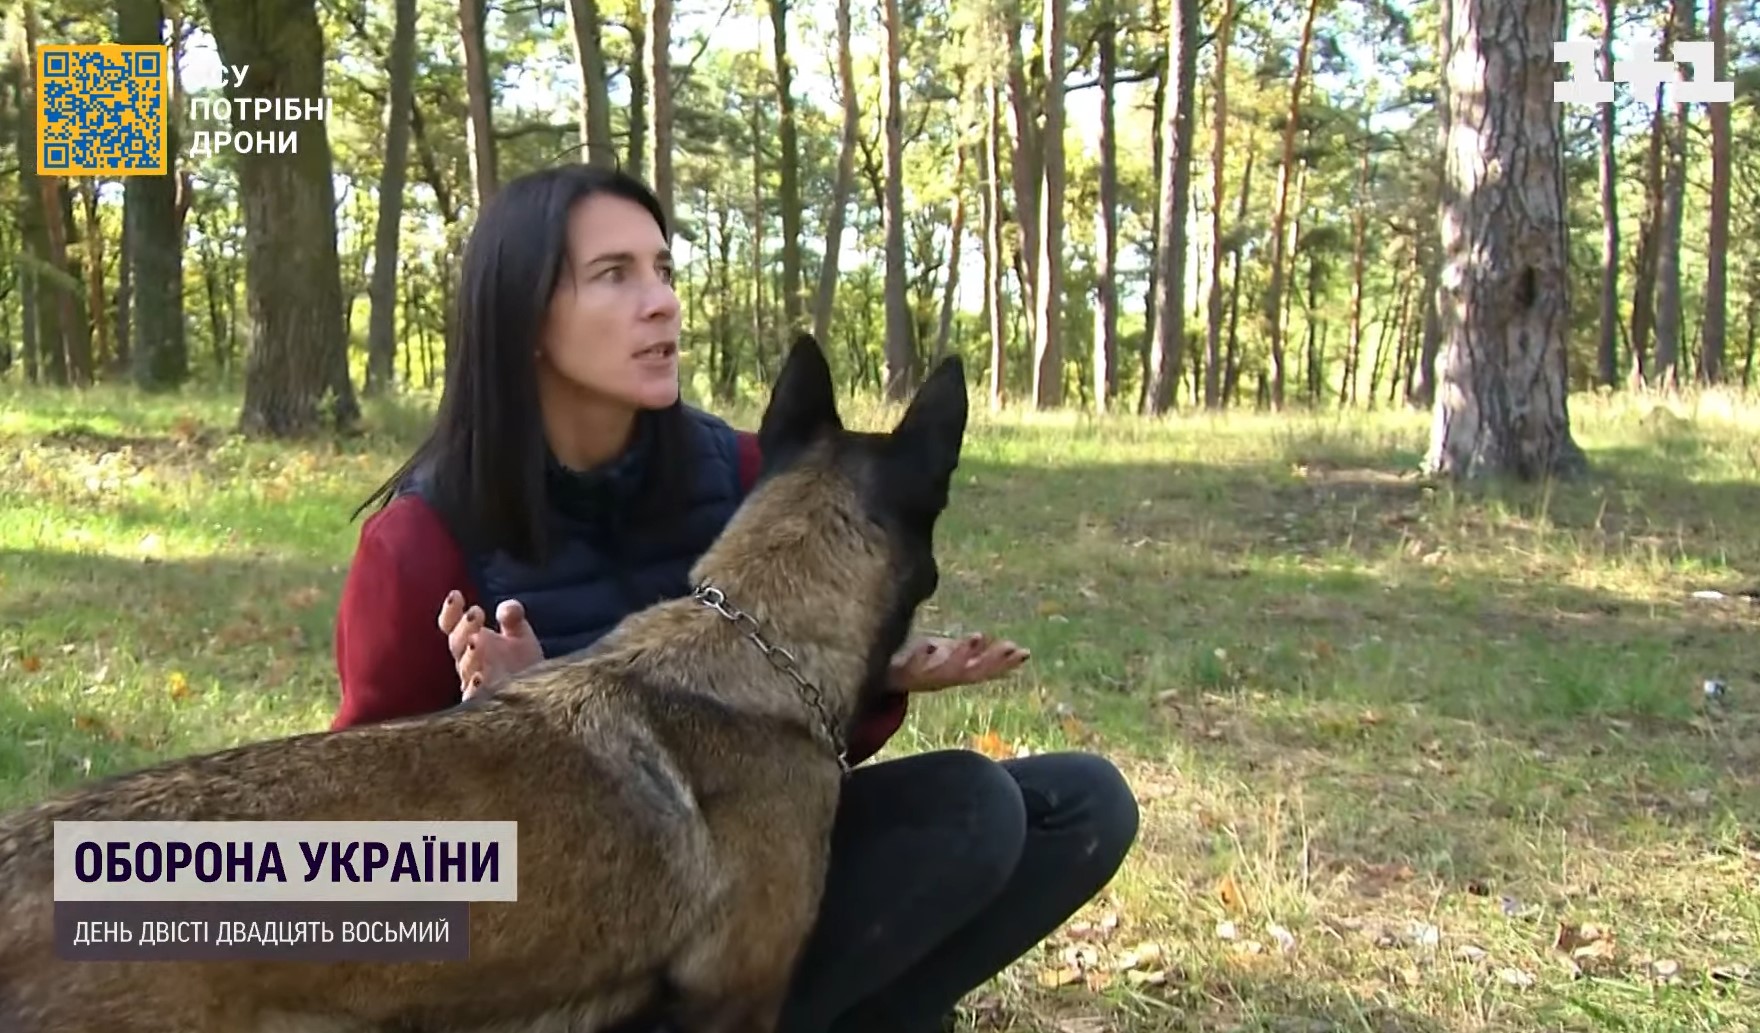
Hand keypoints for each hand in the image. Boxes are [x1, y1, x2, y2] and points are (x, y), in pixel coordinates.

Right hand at [437, 592, 544, 699]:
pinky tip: (481, 677)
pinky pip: (474, 696)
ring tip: (477, 640)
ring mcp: (475, 682)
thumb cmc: (524, 664)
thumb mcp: (521, 635)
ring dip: (470, 654)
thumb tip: (506, 608)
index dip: (450, 611)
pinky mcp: (484, 703)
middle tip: (476, 613)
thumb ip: (513, 617)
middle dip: (464, 627)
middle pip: (457, 643)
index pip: (452, 625)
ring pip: (465, 668)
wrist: (542, 696)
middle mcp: (469, 661)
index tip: (456, 595)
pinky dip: (476, 686)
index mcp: (472, 641)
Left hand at [888, 632, 1027, 693]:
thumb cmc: (924, 666)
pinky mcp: (904, 671)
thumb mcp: (953, 657)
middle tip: (1009, 646)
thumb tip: (1011, 647)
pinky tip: (928, 644)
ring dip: (963, 654)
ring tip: (977, 636)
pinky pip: (912, 662)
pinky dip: (921, 654)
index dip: (1007, 662)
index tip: (1025, 653)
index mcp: (958, 673)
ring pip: (948, 668)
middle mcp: (946, 677)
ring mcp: (925, 675)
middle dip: (992, 659)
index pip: (988, 668)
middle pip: (973, 671)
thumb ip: (977, 653)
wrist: (885, 682)